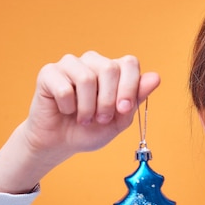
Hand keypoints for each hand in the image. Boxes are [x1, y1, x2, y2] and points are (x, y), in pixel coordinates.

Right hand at [25, 51, 160, 160]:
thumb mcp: (119, 120)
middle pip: (110, 68)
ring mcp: (70, 64)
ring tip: (83, 118)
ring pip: (86, 78)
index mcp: (113, 70)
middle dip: (108, 101)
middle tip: (100, 119)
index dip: (129, 87)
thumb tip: (155, 77)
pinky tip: (65, 110)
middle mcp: (93, 61)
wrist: (60, 143)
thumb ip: (136, 99)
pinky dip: (68, 107)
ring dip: (87, 107)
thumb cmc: (89, 130)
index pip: (129, 63)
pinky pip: (64, 88)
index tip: (123, 110)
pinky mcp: (49, 73)